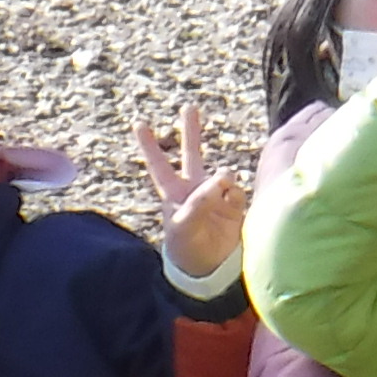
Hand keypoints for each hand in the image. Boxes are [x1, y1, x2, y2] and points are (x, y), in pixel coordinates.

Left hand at [134, 105, 249, 279]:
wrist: (211, 270)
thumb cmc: (187, 250)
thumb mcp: (185, 226)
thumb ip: (201, 199)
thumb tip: (225, 176)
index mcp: (174, 194)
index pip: (159, 165)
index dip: (149, 145)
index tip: (139, 123)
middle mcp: (194, 190)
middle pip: (192, 154)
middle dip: (191, 131)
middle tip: (189, 106)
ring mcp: (216, 196)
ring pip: (222, 173)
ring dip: (223, 177)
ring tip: (224, 186)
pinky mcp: (235, 206)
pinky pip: (237, 191)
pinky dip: (235, 195)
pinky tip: (231, 203)